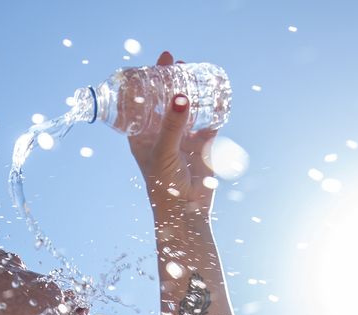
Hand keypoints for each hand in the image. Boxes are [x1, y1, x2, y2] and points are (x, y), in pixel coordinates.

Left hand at [127, 50, 217, 216]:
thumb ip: (172, 125)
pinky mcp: (203, 143)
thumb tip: (181, 97)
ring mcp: (183, 136)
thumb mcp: (164, 152)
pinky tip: (215, 90)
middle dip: (170, 79)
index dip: (146, 80)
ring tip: (193, 69)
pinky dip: (212, 105)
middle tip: (175, 61)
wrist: (186, 210)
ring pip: (187, 106)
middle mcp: (162, 132)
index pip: (142, 101)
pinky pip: (209, 118)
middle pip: (165, 99)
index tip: (155, 62)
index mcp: (143, 135)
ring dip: (190, 88)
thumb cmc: (163, 185)